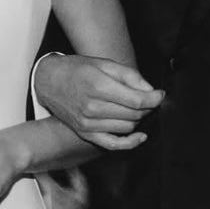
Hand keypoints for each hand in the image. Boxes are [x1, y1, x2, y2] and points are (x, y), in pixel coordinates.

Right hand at [34, 54, 161, 148]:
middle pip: (134, 114)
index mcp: (98, 86)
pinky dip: (130, 142)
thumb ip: (129, 76)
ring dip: (138, 118)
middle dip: (147, 107)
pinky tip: (140, 136)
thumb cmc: (77, 69)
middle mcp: (92, 107)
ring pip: (128, 127)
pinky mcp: (86, 133)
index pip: (137, 101)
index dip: (154, 99)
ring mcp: (88, 123)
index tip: (160, 95)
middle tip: (148, 98)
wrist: (49, 81)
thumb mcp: (104, 64)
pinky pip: (113, 144)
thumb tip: (150, 90)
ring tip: (136, 107)